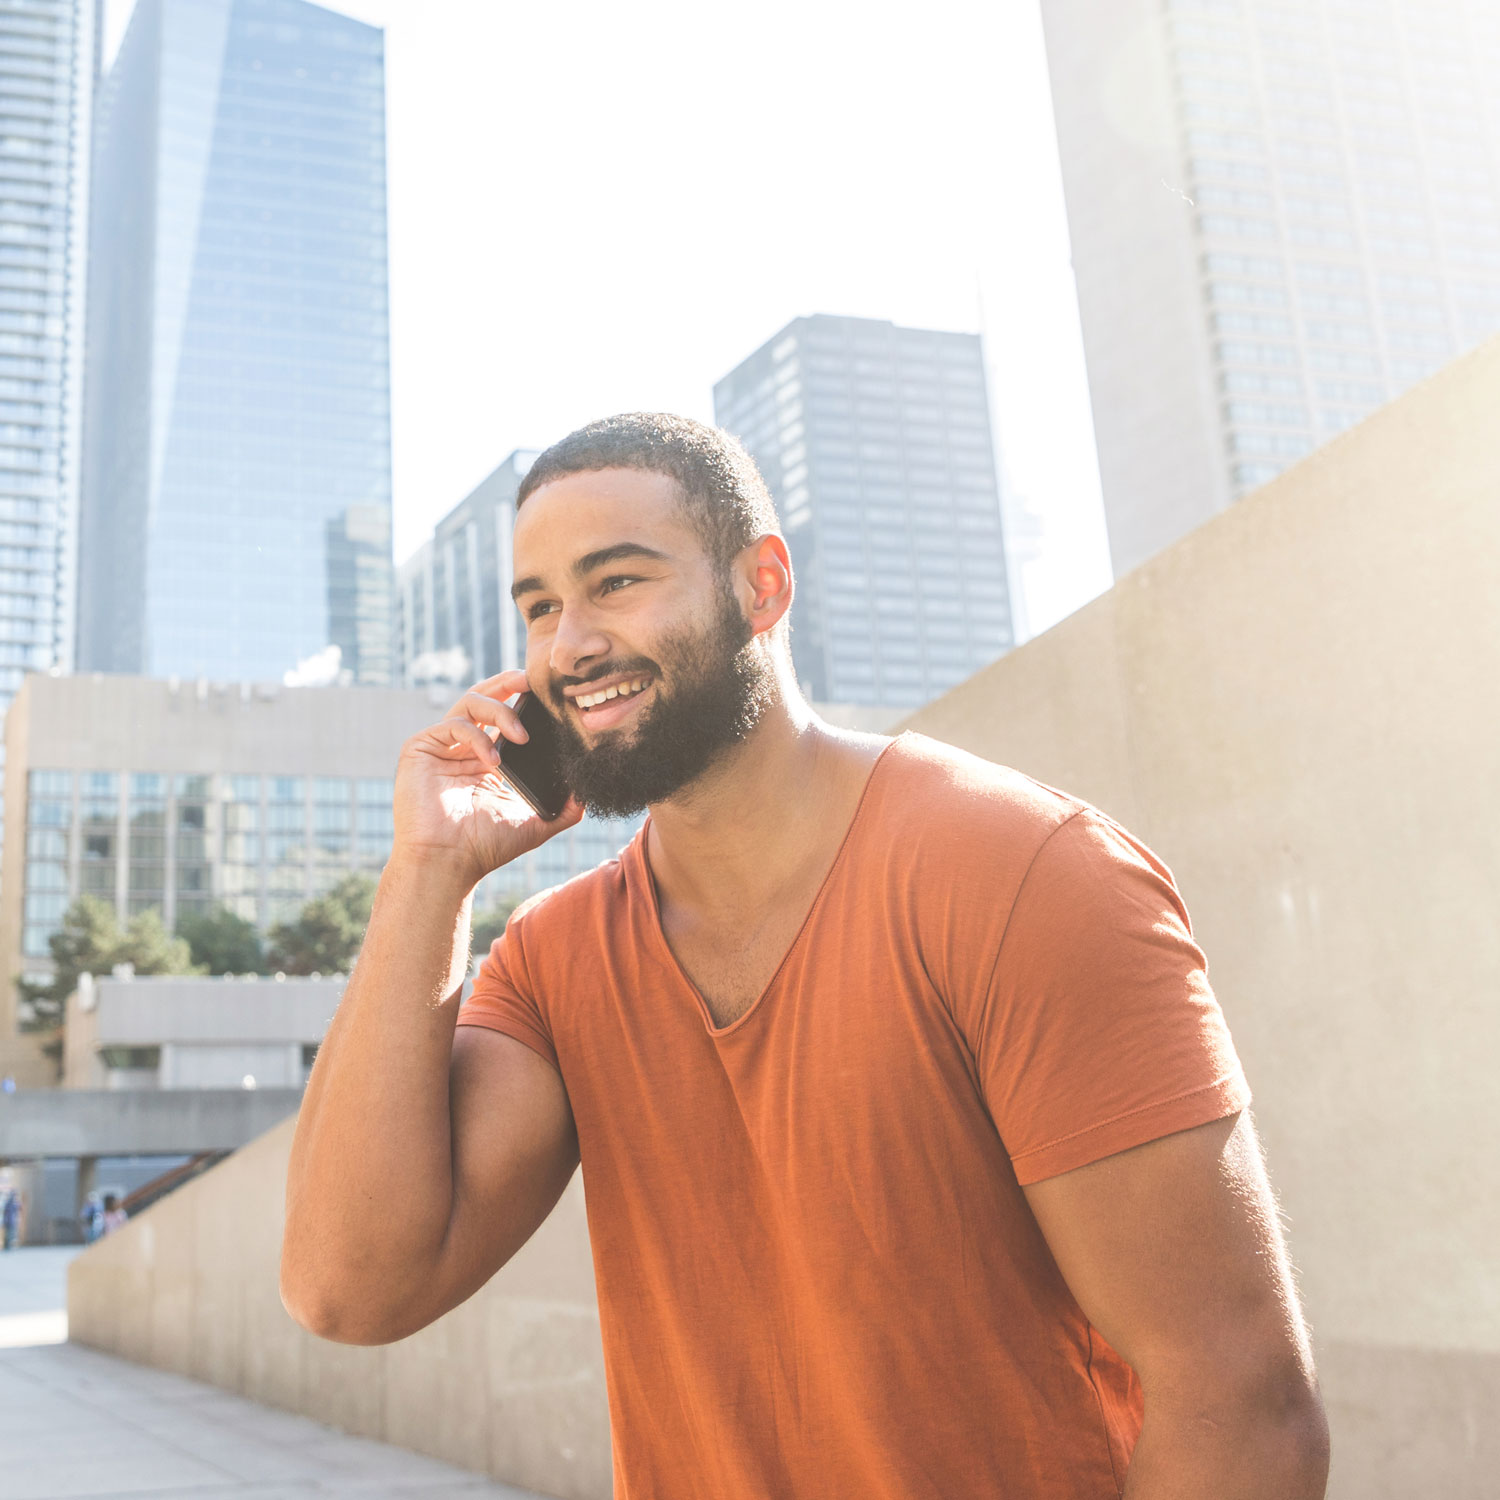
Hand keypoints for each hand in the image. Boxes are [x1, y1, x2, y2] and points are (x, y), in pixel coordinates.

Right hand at [391, 671, 583, 887]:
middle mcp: (463, 747)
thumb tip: (588, 794)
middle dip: (509, 683)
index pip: (505, 716)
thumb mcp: (534, 824)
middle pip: (485, 697)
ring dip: (500, 709)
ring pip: (469, 702)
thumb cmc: (485, 847)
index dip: (525, 701)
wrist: (447, 864)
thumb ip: (563, 809)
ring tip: (522, 734)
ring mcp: (441, 746)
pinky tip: (493, 760)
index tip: (551, 698)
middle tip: (533, 681)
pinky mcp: (420, 748)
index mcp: (487, 759)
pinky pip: (452, 725)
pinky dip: (477, 735)